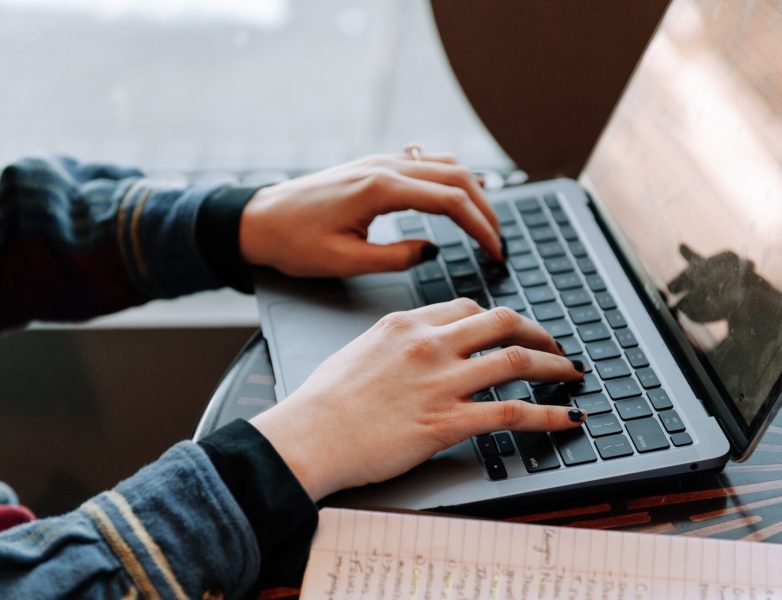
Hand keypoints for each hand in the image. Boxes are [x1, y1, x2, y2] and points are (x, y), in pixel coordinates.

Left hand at [239, 154, 502, 277]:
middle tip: (498, 243)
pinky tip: (457, 195)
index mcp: (381, 189)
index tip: (496, 252)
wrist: (258, 220)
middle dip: (486, 210)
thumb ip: (396, 258)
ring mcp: (380, 161)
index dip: (481, 228)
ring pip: (444, 164)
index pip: (451, 201)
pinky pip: (425, 162)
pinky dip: (449, 178)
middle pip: (457, 177)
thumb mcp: (345, 261)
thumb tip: (431, 250)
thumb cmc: (294, 243)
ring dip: (471, 191)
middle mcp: (385, 166)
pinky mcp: (374, 166)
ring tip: (484, 224)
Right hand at [250, 299, 585, 500]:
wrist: (309, 435)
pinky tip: (567, 417)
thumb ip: (396, 343)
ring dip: (553, 366)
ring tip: (571, 373)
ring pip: (516, 361)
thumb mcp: (359, 351)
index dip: (496, 319)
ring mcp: (442, 381)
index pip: (466, 308)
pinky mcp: (448, 421)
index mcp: (406, 324)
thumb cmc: (324, 400)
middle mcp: (430, 344)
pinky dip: (548, 414)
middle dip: (536, 332)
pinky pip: (512, 412)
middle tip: (553, 345)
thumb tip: (416, 348)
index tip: (508, 329)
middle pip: (501, 322)